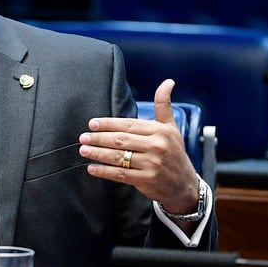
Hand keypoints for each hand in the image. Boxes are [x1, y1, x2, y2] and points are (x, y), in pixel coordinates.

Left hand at [78, 79, 199, 212]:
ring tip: (84, 150)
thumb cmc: (174, 152)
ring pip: (119, 157)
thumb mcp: (171, 127)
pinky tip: (92, 168)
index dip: (108, 124)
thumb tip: (168, 82)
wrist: (184, 184)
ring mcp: (152, 164)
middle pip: (121, 140)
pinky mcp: (147, 180)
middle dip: (99, 138)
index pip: (128, 125)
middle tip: (83, 137)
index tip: (92, 124)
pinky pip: (121, 175)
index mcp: (159, 131)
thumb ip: (164, 105)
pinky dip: (104, 172)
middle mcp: (156, 146)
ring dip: (98, 153)